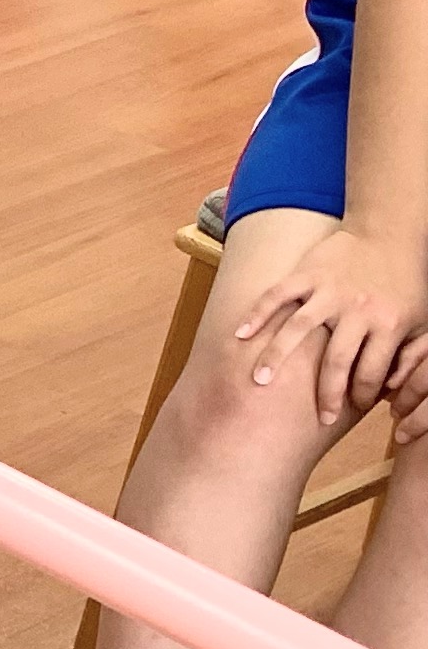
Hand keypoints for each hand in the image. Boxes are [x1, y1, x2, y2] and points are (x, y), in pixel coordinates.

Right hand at [239, 224, 427, 425]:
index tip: (354, 408)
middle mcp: (357, 310)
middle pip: (337, 361)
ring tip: (260, 381)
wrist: (390, 231)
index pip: (372, 372)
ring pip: (299, 330)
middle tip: (321, 417)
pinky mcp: (307, 274)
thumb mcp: (423, 321)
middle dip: (327, 394)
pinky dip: (256, 314)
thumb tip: (391, 391)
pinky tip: (239, 334)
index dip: (362, 395)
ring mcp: (328, 291)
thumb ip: (410, 355)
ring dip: (277, 358)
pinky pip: (277, 296)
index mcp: (388, 323)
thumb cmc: (408, 281)